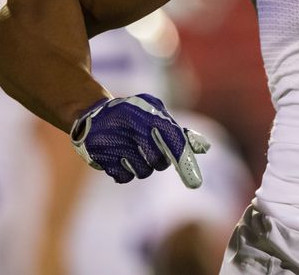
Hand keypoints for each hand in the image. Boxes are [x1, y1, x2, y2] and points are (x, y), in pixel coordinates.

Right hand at [69, 94, 210, 187]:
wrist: (93, 116)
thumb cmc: (133, 116)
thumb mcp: (155, 114)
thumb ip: (178, 131)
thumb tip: (205, 147)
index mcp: (147, 113)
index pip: (172, 138)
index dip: (184, 159)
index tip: (196, 183)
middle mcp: (131, 126)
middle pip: (159, 161)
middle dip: (160, 159)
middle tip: (149, 148)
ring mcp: (115, 143)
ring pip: (143, 171)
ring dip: (142, 165)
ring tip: (132, 149)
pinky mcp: (101, 157)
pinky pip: (124, 177)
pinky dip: (126, 172)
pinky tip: (120, 157)